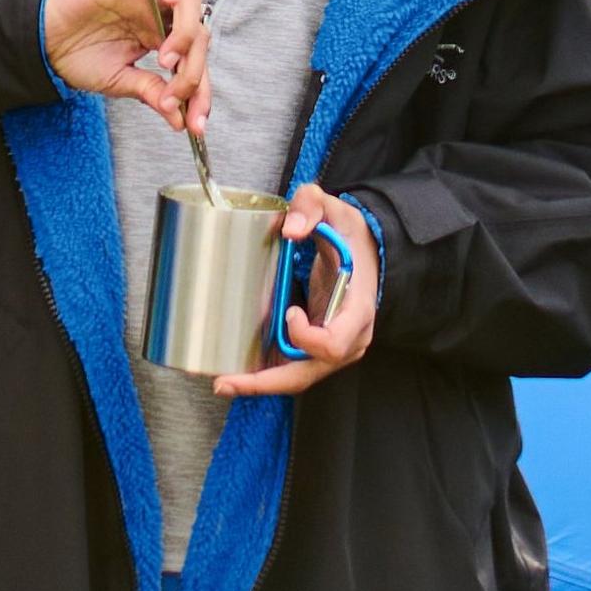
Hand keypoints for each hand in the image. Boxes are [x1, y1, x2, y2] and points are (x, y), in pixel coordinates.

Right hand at [45, 0, 211, 136]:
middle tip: (175, 93)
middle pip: (199, 31)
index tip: (195, 124)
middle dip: (194, 68)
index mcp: (162, 40)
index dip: (200, 92)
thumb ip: (151, 93)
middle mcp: (159, 16)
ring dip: (186, 29)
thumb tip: (179, 120)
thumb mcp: (120, 82)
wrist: (42, 45)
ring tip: (166, 59)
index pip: (195, 61)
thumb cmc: (80, 58)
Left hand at [224, 189, 379, 398]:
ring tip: (224, 381)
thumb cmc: (351, 237)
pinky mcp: (318, 349)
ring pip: (297, 377)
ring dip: (260, 383)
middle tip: (226, 382)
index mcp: (357, 310)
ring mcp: (334, 348)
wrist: (367, 252)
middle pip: (307, 374)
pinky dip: (265, 374)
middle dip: (265, 382)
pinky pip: (292, 369)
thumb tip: (289, 230)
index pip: (334, 343)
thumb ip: (311, 207)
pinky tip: (238, 372)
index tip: (289, 313)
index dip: (306, 337)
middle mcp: (349, 338)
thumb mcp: (335, 210)